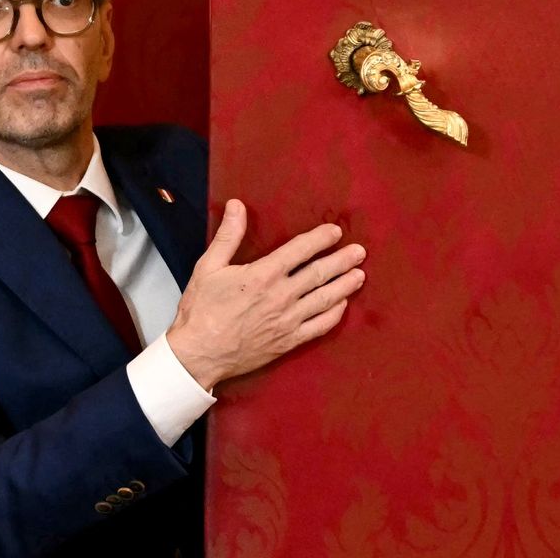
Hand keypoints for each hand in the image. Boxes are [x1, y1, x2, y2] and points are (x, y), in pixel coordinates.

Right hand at [166, 199, 366, 390]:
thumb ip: (228, 235)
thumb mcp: (208, 267)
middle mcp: (281, 296)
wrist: (199, 354)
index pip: (300, 250)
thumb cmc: (201, 309)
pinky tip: (342, 305)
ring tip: (360, 275)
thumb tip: (237, 205)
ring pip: (325, 299)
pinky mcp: (289, 341)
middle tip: (360, 252)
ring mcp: (288, 321)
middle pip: (320, 273)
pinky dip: (334, 314)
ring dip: (345, 285)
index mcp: (263, 275)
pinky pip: (319, 327)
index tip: (335, 231)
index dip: (320, 239)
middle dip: (342, 261)